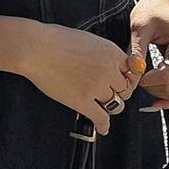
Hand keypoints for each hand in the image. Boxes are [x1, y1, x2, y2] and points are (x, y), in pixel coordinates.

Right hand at [20, 21, 149, 135]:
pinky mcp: (82, 100)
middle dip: (118, 94)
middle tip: (109, 96)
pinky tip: (102, 128)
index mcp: (111, 52)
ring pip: (115, 105)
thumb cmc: (55, 40)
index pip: (132, 72)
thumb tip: (104, 63)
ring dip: (109, 108)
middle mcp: (108, 69)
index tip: (120, 84)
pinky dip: (103, 125)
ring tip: (101, 108)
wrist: (36, 48)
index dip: (126, 79)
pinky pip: (101, 118)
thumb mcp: (88, 39)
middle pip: (125, 90)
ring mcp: (96, 86)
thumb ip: (101, 53)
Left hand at [130, 0, 168, 110]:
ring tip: (143, 82)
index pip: (167, 75)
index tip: (133, 74)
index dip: (147, 80)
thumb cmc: (151, 8)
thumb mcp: (139, 27)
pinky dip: (168, 96)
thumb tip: (133, 72)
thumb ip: (137, 49)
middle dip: (151, 88)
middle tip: (135, 76)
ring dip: (159, 94)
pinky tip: (153, 99)